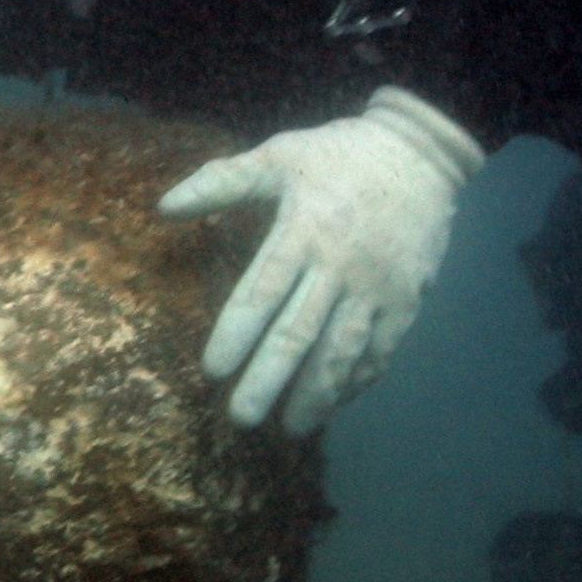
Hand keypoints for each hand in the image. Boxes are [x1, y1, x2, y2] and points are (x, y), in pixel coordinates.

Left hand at [157, 86, 484, 435]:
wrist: (420, 154)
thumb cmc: (337, 157)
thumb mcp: (277, 156)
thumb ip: (219, 183)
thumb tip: (162, 208)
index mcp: (302, 230)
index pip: (263, 292)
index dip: (236, 334)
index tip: (212, 370)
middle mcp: (340, 266)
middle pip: (300, 333)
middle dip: (268, 380)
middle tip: (240, 418)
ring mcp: (377, 287)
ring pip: (343, 351)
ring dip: (316, 394)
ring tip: (290, 427)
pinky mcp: (407, 299)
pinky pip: (381, 349)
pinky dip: (358, 379)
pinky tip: (335, 403)